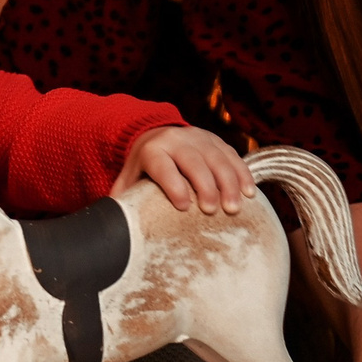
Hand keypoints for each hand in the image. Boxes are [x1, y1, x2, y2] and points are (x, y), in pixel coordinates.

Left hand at [118, 125, 251, 212]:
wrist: (157, 134)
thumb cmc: (143, 167)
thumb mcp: (129, 178)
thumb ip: (122, 199)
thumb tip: (111, 227)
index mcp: (152, 150)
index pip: (163, 166)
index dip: (173, 184)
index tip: (183, 206)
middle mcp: (177, 140)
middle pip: (194, 161)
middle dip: (205, 186)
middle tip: (212, 211)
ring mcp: (200, 138)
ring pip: (218, 159)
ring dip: (229, 183)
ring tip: (234, 208)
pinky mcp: (217, 141)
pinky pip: (233, 156)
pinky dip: (242, 174)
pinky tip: (250, 194)